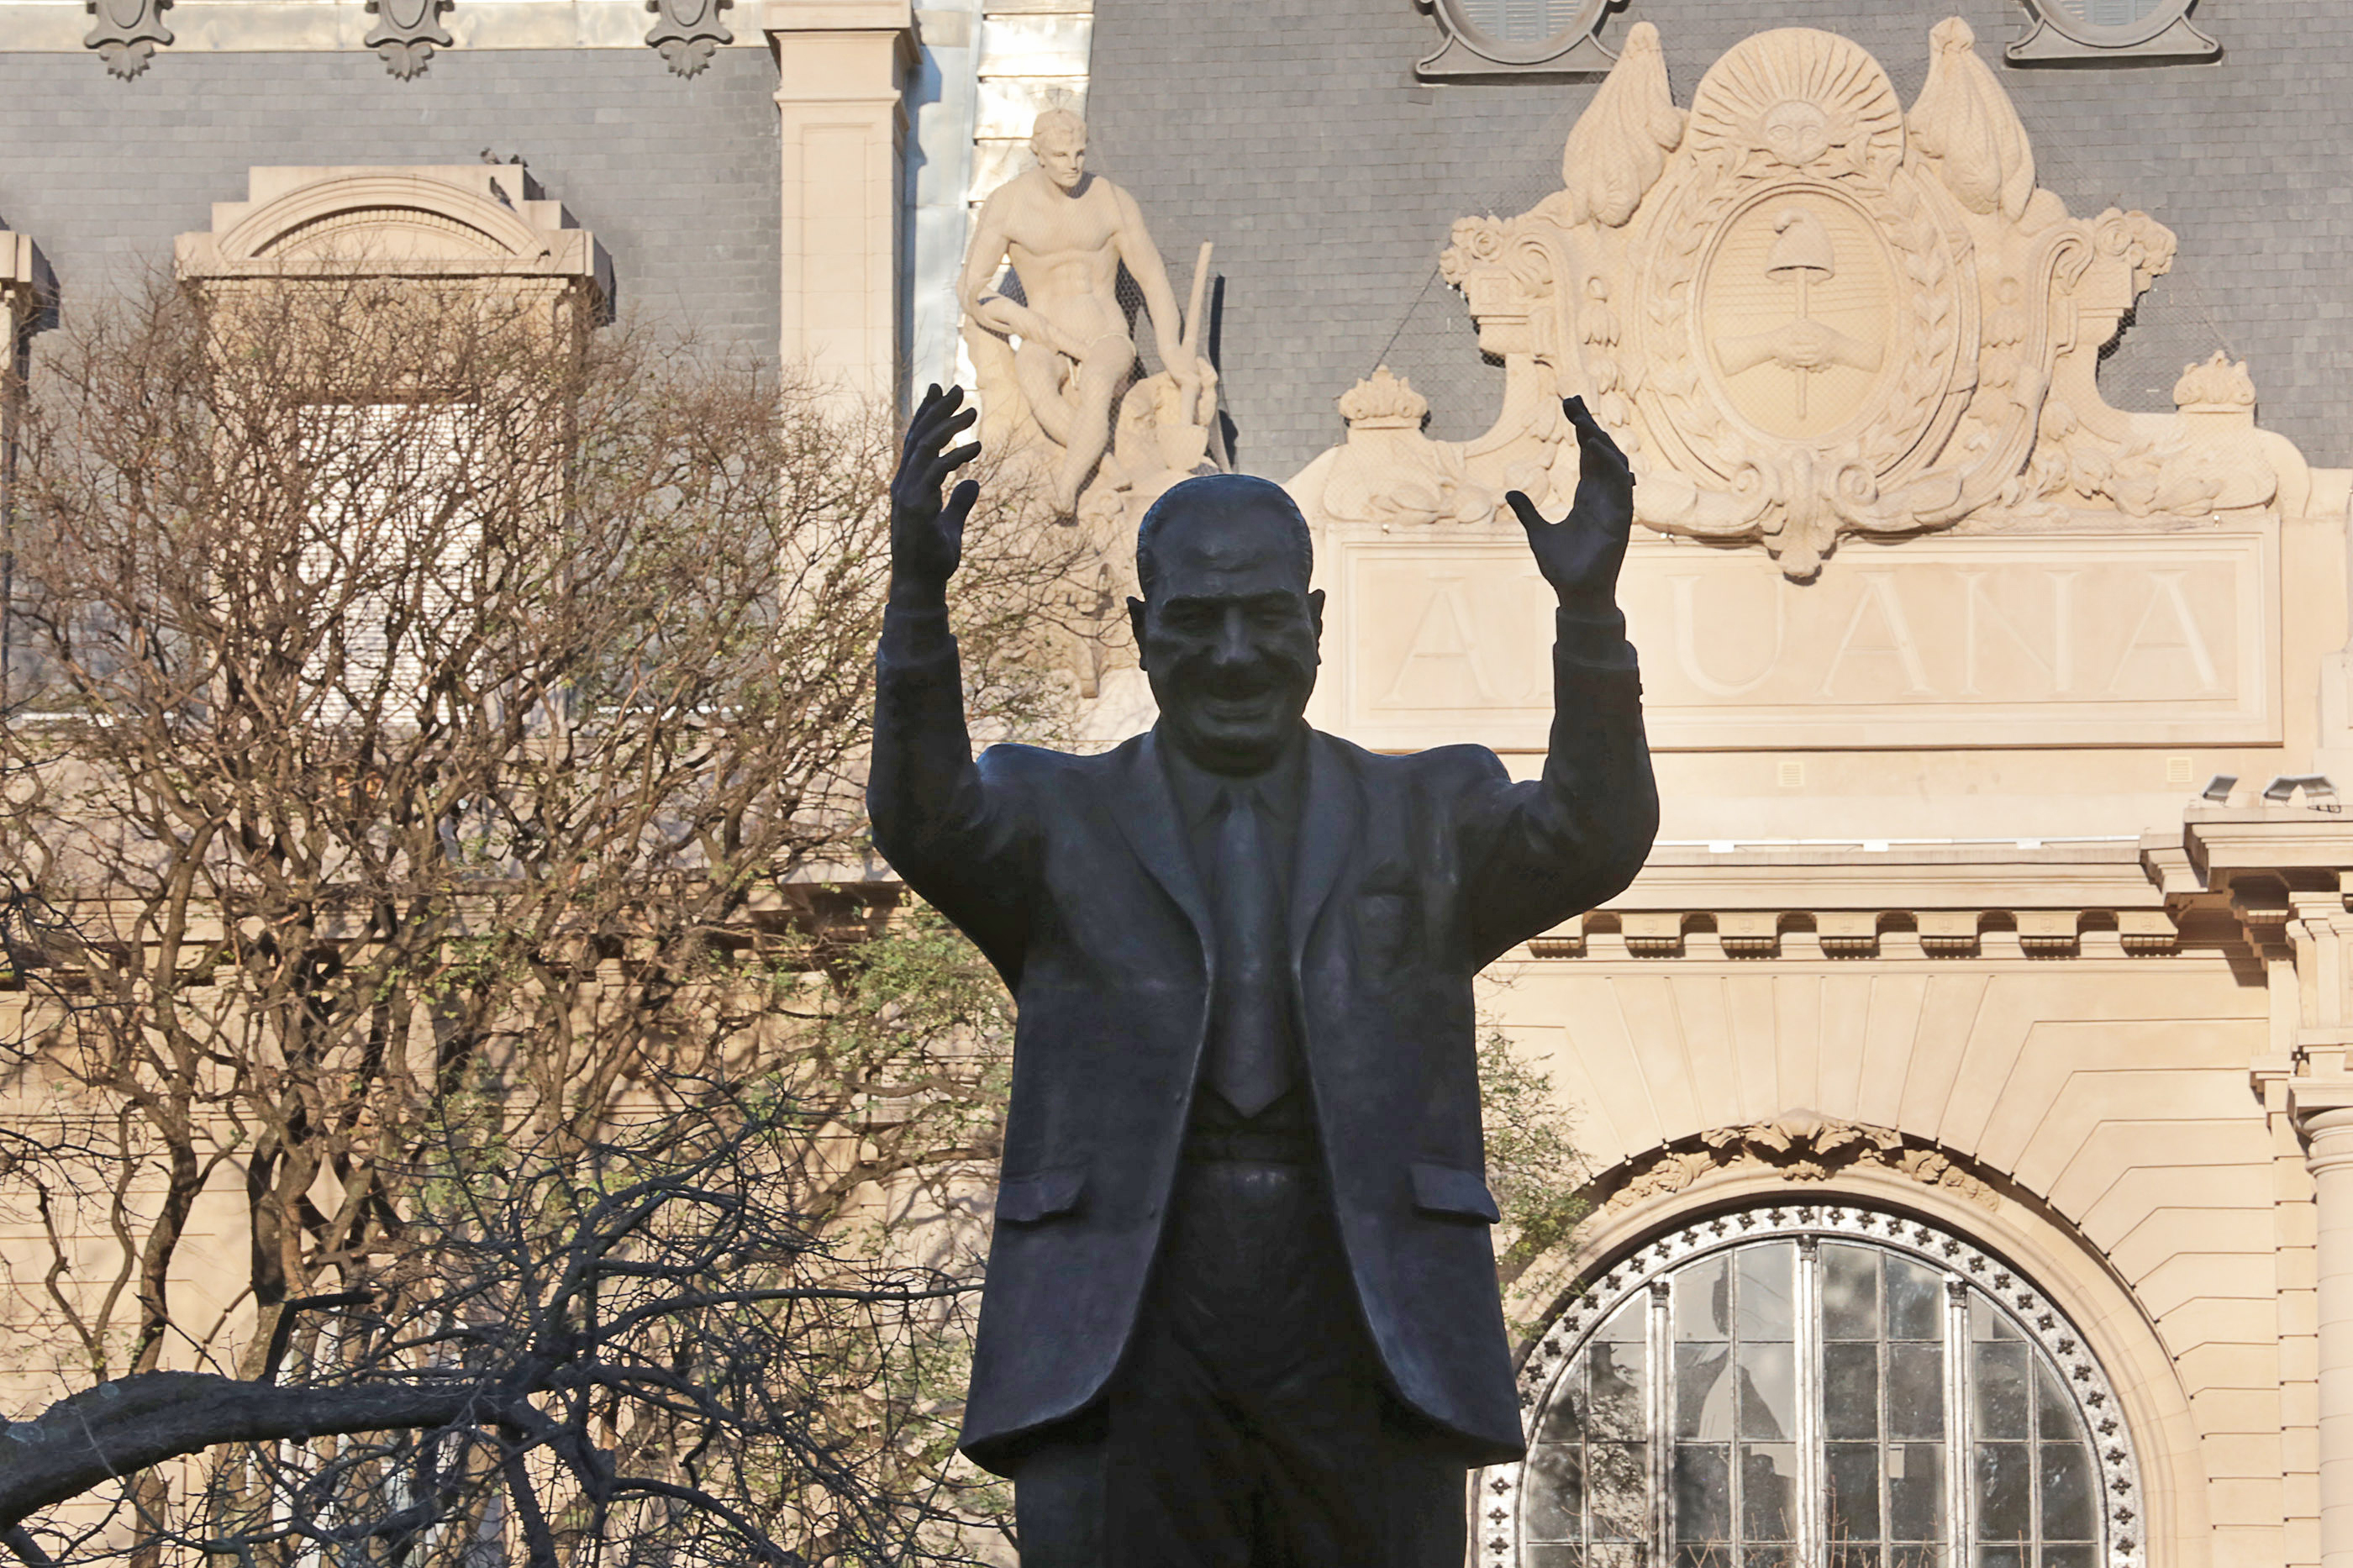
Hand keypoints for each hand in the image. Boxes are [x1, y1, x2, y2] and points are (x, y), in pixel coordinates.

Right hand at [891, 384, 981, 609]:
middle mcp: (904, 483)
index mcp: (910, 484)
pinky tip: (977, 448)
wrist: (921, 586)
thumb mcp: (952, 526)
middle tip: (959, 389)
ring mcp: (907, 494)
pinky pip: (936, 473)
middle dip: (938, 409)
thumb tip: (973, 483)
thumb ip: (960, 503)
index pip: (916, 441)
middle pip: (919, 436)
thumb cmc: (933, 560)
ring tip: (973, 411)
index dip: (927, 414)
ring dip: (950, 426)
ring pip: (927, 448)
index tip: (942, 391)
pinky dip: (956, 457)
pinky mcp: (916, 507)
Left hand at [1505, 397, 1635, 610]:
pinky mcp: (1620, 518)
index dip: (1581, 430)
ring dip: (1599, 440)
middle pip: (1600, 452)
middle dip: (1588, 425)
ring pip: (1613, 463)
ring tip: (1582, 420)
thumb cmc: (1562, 567)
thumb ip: (1527, 510)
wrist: (1574, 594)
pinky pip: (1619, 485)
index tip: (1569, 405)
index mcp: (1588, 498)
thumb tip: (1510, 490)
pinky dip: (1609, 464)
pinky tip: (1594, 446)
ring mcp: (1613, 506)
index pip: (1587, 456)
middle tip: (1572, 400)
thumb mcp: (1537, 532)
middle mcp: (1603, 497)